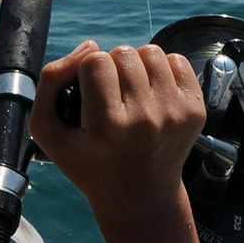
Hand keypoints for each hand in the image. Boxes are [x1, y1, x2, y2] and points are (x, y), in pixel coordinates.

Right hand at [29, 41, 204, 224]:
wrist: (139, 197)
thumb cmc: (88, 162)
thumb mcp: (48, 131)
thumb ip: (51, 80)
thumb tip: (90, 45)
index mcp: (108, 126)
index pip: (95, 61)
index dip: (85, 72)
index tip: (88, 96)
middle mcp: (146, 119)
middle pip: (124, 52)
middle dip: (112, 67)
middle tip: (110, 97)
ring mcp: (175, 114)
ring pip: (151, 52)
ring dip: (137, 66)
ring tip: (131, 93)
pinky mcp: (195, 110)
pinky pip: (177, 61)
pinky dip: (162, 70)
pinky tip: (152, 94)